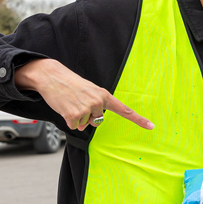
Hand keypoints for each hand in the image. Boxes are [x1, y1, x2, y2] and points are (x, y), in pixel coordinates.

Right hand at [15, 58, 153, 131]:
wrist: (51, 76)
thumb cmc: (71, 84)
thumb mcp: (88, 91)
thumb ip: (94, 107)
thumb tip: (86, 126)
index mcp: (104, 95)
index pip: (124, 110)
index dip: (138, 119)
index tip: (151, 126)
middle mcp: (97, 102)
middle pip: (97, 121)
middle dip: (87, 116)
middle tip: (78, 102)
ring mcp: (86, 109)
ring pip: (85, 125)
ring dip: (76, 117)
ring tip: (70, 102)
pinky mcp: (73, 116)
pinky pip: (74, 126)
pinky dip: (68, 120)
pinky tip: (64, 108)